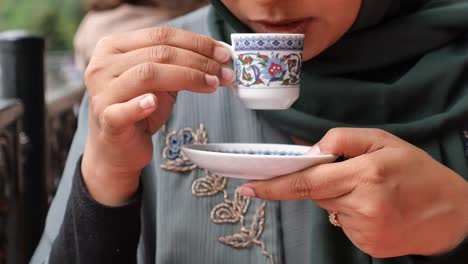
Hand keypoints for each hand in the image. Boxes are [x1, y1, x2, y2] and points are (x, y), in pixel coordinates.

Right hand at [82, 27, 233, 205]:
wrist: (117, 148)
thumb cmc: (139, 110)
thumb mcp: (159, 81)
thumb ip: (178, 65)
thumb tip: (218, 56)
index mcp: (115, 47)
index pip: (161, 36)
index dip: (196, 42)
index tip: (222, 53)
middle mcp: (103, 65)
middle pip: (159, 54)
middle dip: (199, 61)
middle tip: (224, 72)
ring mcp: (102, 93)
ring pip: (147, 74)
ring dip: (187, 77)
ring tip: (212, 85)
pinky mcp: (106, 120)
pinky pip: (122, 110)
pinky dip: (140, 105)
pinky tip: (154, 103)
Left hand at [240, 128, 467, 257]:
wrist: (453, 212)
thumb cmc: (417, 172)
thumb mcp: (384, 142)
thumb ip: (343, 140)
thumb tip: (309, 150)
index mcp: (365, 175)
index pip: (306, 181)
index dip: (273, 185)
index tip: (248, 187)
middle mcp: (362, 205)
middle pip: (315, 193)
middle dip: (319, 181)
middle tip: (347, 174)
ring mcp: (364, 229)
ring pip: (329, 208)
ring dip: (338, 196)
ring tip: (370, 190)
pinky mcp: (367, 245)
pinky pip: (342, 223)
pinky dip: (349, 212)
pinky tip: (373, 207)